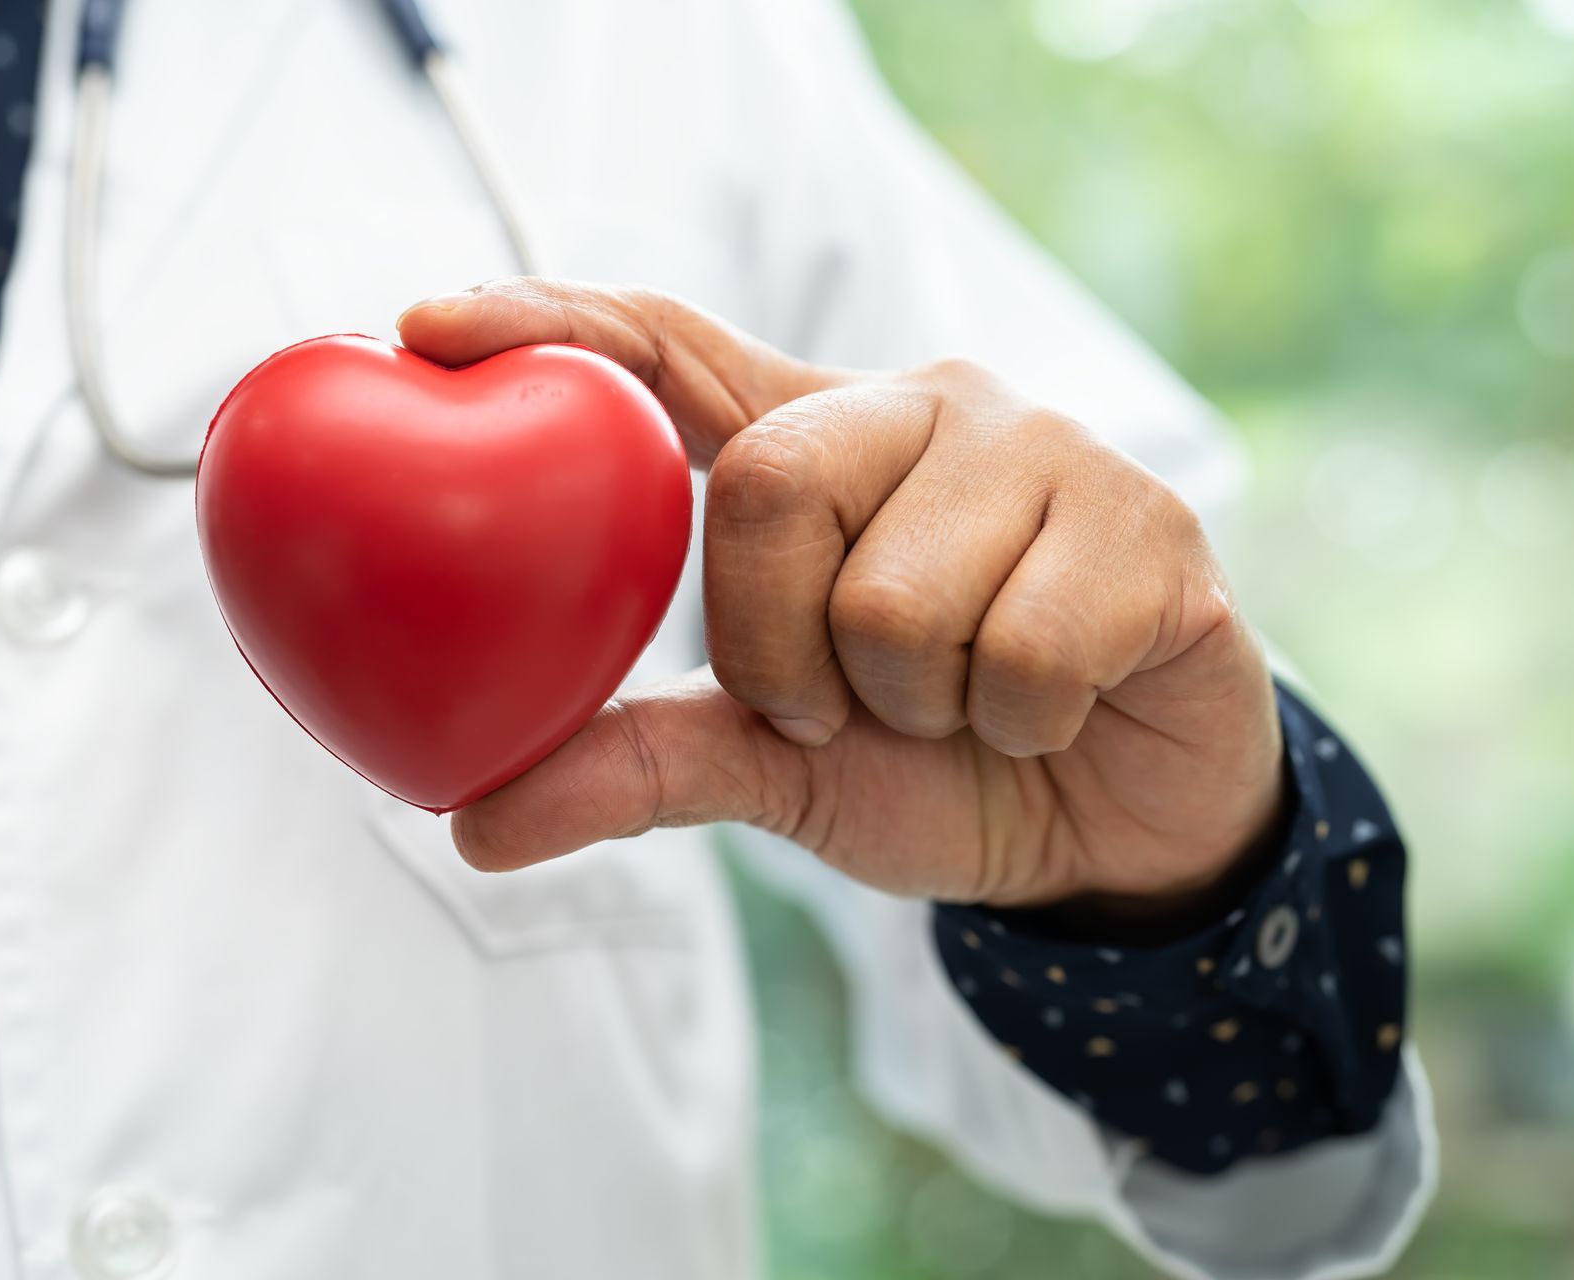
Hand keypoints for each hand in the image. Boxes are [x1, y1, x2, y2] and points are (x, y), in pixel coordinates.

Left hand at [396, 280, 1283, 923]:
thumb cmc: (931, 764)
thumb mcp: (774, 770)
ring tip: (962, 700)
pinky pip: (1023, 649)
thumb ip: (641, 767)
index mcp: (811, 442)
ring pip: (893, 593)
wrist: (1119, 828)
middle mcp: (920, 408)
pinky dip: (1017, 722)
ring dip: (910, 703)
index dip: (552, 322)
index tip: (423, 325)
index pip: (666, 343)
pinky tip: (1054, 706)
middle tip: (839, 705)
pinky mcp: (1150, 521)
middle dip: (780, 648)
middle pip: (764, 483)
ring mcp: (1045, 449)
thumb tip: (472, 824)